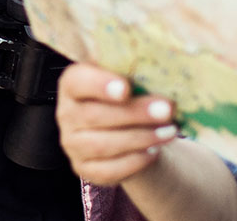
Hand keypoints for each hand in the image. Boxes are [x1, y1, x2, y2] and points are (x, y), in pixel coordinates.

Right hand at [56, 63, 181, 185]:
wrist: (130, 131)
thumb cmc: (129, 97)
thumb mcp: (128, 78)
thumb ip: (132, 71)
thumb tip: (154, 66)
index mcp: (72, 85)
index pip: (76, 82)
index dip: (99, 85)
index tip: (126, 88)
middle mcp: (66, 114)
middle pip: (95, 115)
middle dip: (135, 113)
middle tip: (166, 110)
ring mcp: (72, 144)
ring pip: (103, 145)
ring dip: (140, 138)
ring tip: (169, 131)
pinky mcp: (84, 169)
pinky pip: (108, 170)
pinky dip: (135, 161)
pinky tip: (154, 151)